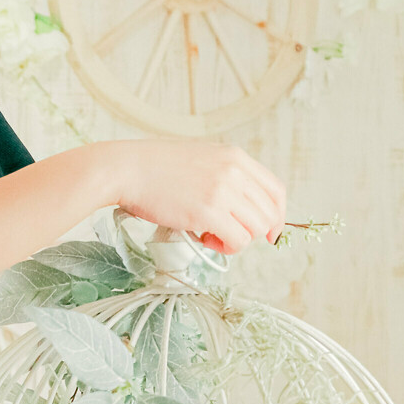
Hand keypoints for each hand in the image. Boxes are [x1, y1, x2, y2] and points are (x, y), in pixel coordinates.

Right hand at [105, 138, 286, 254]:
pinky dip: (225, 247)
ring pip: (254, 230)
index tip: (268, 232)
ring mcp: (223, 190)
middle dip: (253, 232)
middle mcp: (235, 171)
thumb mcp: (200, 157)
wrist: (126, 169)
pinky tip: (203, 238)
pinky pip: (237, 241)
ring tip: (210, 235)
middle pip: (269, 213)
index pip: (276, 190)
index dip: (277, 215)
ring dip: (236, 240)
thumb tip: (241, 205)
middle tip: (228, 235)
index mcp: (235, 156)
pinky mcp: (209, 211)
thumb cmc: (154, 167)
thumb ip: (225, 174)